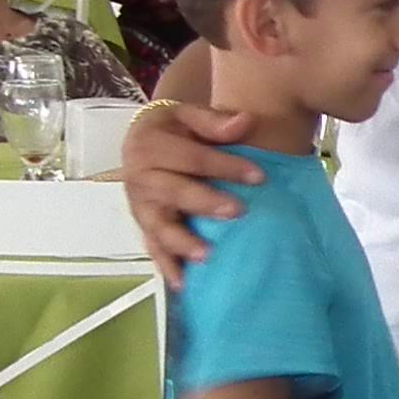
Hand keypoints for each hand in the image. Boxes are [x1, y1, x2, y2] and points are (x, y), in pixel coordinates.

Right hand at [122, 99, 267, 286]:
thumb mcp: (186, 114)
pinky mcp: (143, 226)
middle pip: (174, 193)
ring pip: (159, 226)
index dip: (225, 167)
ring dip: (181, 242)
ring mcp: (139, 206)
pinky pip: (153, 248)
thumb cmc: (172, 127)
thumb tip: (245, 121)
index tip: (260, 177)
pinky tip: (184, 284)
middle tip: (238, 212)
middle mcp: (138, 178)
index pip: (192, 158)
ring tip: (206, 255)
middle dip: (205, 203)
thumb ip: (213, 121)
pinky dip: (167, 266)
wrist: (141, 139)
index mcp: (149, 146)